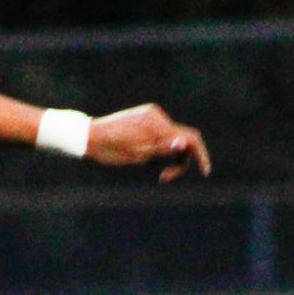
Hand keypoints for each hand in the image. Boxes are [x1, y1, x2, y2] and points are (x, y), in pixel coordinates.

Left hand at [87, 103, 211, 182]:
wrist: (88, 137)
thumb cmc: (111, 149)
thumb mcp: (138, 155)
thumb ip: (164, 149)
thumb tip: (185, 143)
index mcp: (158, 124)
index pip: (190, 138)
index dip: (200, 156)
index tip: (205, 172)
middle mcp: (157, 116)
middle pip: (182, 140)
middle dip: (178, 160)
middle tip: (164, 178)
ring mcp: (150, 116)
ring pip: (170, 140)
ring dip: (165, 157)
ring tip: (146, 166)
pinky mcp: (143, 120)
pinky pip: (159, 136)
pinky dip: (157, 150)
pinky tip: (141, 158)